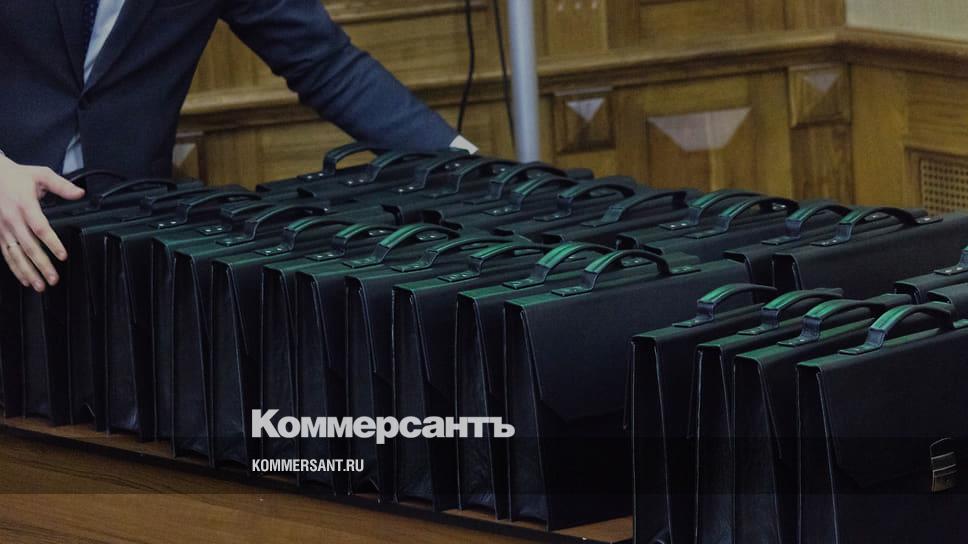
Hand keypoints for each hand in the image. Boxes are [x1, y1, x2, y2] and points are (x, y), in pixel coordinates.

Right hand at [0, 155, 84, 291]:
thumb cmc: (15, 176)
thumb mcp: (40, 175)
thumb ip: (62, 185)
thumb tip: (80, 193)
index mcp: (25, 205)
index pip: (40, 228)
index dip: (52, 243)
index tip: (63, 255)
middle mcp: (13, 220)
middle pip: (29, 247)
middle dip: (41, 265)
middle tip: (53, 279)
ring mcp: (3, 228)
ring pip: (15, 255)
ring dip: (28, 272)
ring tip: (40, 285)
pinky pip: (6, 254)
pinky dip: (15, 269)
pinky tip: (25, 279)